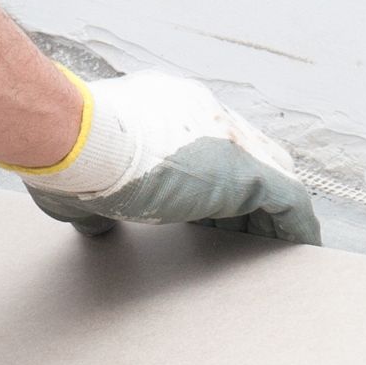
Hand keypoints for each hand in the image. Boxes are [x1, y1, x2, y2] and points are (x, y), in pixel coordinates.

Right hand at [11, 72, 321, 245]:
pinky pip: (288, 201)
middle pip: (246, 160)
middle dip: (246, 201)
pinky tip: (299, 252)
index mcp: (169, 112)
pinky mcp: (242, 169)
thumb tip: (95, 224)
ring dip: (273, 216)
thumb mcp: (83, 184)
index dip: (212, 189)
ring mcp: (227, 138)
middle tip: (243, 238)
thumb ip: (100, 203)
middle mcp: (205, 116)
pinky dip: (295, 227)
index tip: (209, 220)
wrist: (71, 136)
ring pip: (271, 178)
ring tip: (276, 251)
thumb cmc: (66, 153)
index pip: (208, 149)